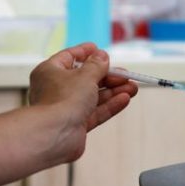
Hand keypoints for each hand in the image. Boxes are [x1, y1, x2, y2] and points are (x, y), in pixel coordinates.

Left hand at [28, 43, 138, 162]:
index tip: (99, 50)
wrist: (53, 135)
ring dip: (114, 90)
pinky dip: (110, 105)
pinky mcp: (76, 124)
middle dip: (108, 76)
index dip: (85, 53)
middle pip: (86, 78)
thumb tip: (101, 56)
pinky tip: (125, 99)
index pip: (69, 57)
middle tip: (126, 75)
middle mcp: (56, 89)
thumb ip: (97, 65)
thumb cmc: (63, 99)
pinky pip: (95, 111)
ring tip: (133, 87)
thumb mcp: (85, 75)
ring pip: (94, 96)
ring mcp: (66, 107)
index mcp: (51, 72)